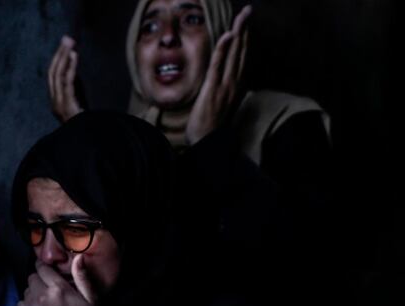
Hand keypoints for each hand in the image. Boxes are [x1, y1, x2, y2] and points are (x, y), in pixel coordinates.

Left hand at [17, 256, 97, 305]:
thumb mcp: (91, 298)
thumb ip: (82, 276)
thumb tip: (78, 257)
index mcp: (58, 289)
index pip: (42, 268)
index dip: (44, 267)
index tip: (45, 269)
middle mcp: (42, 297)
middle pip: (32, 278)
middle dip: (39, 280)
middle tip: (49, 288)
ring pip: (26, 291)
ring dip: (34, 293)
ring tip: (45, 302)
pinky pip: (20, 304)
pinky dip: (27, 305)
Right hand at [48, 35, 82, 122]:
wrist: (89, 142)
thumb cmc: (88, 124)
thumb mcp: (81, 102)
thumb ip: (76, 86)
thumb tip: (74, 63)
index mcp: (57, 102)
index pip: (53, 76)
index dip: (59, 59)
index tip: (66, 46)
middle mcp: (55, 102)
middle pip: (52, 73)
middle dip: (59, 54)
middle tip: (67, 38)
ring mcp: (59, 104)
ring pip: (57, 75)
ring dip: (63, 57)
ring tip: (70, 43)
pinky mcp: (66, 106)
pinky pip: (66, 83)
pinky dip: (70, 67)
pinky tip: (74, 56)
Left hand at [186, 5, 251, 144]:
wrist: (206, 144)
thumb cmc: (210, 126)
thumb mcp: (219, 104)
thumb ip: (223, 89)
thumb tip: (223, 79)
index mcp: (236, 86)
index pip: (241, 57)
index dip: (244, 39)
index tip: (245, 23)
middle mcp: (234, 84)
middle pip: (241, 51)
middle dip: (245, 29)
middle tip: (248, 10)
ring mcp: (225, 87)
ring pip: (234, 55)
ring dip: (238, 33)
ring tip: (242, 16)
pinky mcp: (213, 90)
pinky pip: (218, 66)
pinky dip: (224, 49)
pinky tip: (228, 35)